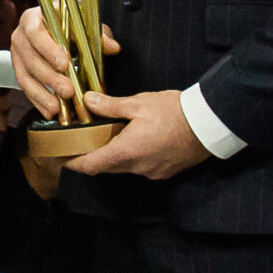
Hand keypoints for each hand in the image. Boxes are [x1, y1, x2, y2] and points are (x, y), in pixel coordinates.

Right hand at [10, 11, 118, 120]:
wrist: (49, 27)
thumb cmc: (66, 24)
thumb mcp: (81, 24)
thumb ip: (97, 34)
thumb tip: (113, 47)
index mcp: (33, 19)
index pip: (37, 34)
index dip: (49, 50)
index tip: (64, 64)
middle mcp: (20, 37)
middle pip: (31, 60)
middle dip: (50, 78)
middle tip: (68, 91)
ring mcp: (17, 55)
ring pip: (25, 77)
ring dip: (42, 94)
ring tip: (57, 108)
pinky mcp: (18, 71)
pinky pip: (26, 89)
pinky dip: (38, 101)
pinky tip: (50, 112)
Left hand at [66, 87, 210, 179]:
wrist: (211, 124)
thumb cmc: (176, 112)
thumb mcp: (139, 103)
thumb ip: (111, 106)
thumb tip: (87, 100)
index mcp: (126, 152)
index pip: (89, 165)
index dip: (73, 163)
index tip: (62, 156)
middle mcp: (137, 167)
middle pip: (105, 167)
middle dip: (92, 156)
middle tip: (83, 140)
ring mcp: (152, 172)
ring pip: (123, 167)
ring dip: (114, 155)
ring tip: (109, 136)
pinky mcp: (165, 171)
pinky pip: (141, 167)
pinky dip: (132, 156)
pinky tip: (135, 139)